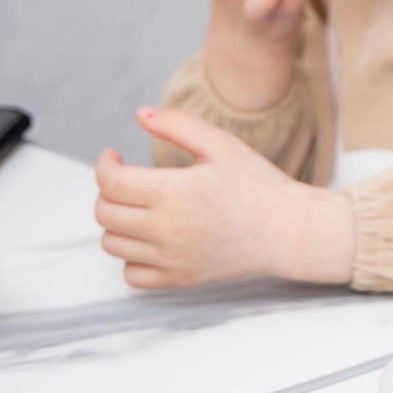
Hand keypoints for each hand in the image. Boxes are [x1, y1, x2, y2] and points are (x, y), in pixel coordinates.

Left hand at [93, 108, 353, 289]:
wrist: (288, 230)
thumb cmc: (257, 184)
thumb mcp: (222, 145)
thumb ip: (179, 124)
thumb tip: (141, 113)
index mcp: (173, 192)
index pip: (111, 182)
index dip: (104, 164)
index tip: (114, 156)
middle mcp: (166, 230)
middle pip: (105, 212)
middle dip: (108, 191)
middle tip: (128, 180)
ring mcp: (171, 258)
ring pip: (112, 243)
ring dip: (117, 222)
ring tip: (139, 207)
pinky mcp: (179, 278)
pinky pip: (131, 274)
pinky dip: (131, 257)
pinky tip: (150, 238)